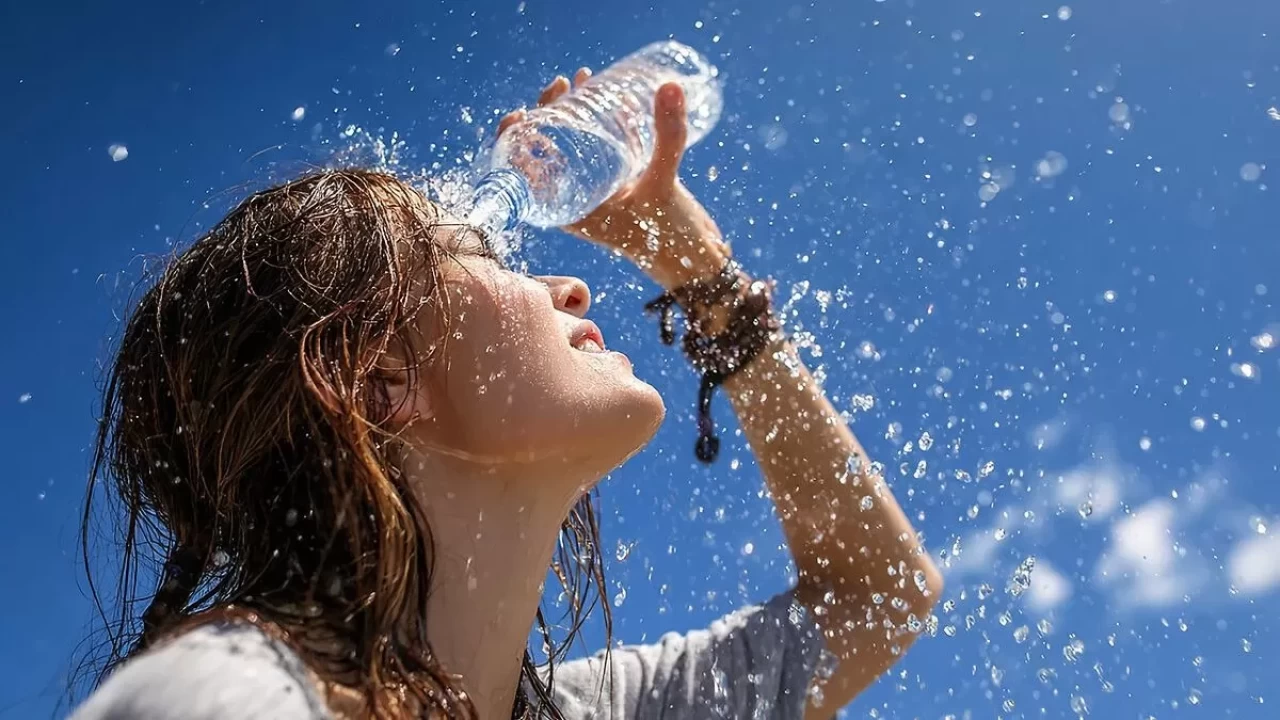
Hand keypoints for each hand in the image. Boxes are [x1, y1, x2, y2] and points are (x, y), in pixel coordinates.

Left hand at [498, 68, 729, 288]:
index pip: (527, 176)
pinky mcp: (620, 183)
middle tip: (561, 85)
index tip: (523, 112)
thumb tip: (669, 86)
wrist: (695, 262)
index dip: (514, 143)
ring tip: (579, 80)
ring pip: (574, 148)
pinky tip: (604, 95)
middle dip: (548, 115)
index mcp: (571, 213)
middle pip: (547, 154)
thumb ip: (668, 136)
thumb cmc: (670, 237)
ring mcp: (599, 191)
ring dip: (571, 114)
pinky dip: (599, 123)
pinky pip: (602, 149)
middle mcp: (579, 202)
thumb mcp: (664, 183)